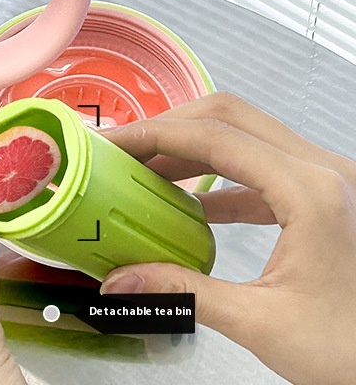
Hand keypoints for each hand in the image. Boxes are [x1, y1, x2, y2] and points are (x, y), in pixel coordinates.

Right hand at [98, 92, 355, 384]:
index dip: (154, 134)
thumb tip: (125, 280)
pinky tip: (190, 202)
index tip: (114, 142)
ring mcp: (326, 179)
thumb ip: (186, 293)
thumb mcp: (264, 324)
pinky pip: (260, 167)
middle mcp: (323, 170)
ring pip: (244, 135)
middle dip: (170, 127)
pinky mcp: (323, 196)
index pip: (214, 138)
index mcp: (312, 191)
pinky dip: (218, 176)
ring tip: (147, 170)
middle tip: (126, 148)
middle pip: (229, 117)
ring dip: (191, 148)